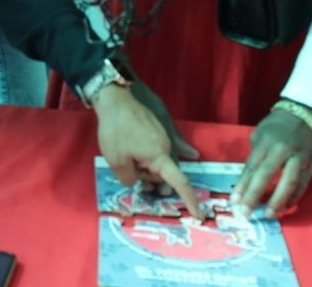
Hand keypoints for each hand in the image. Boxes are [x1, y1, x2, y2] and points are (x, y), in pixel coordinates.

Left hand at [93, 85, 203, 218]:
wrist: (114, 98)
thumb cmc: (115, 130)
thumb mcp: (116, 161)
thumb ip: (129, 177)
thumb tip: (136, 180)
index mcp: (160, 156)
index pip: (179, 182)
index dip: (189, 199)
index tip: (198, 214)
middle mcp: (166, 146)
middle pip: (164, 172)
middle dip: (152, 181)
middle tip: (137, 184)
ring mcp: (161, 135)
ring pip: (159, 160)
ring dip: (147, 168)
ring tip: (129, 164)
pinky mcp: (154, 128)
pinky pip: (159, 147)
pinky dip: (159, 156)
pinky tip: (186, 155)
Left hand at [232, 107, 311, 216]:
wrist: (305, 114)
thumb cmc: (277, 125)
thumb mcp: (260, 134)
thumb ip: (255, 155)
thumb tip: (246, 179)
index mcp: (265, 141)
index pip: (251, 167)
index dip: (243, 186)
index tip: (234, 202)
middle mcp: (281, 150)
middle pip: (266, 175)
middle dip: (255, 196)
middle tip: (246, 213)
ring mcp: (299, 158)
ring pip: (289, 183)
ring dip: (278, 201)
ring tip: (268, 215)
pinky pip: (303, 185)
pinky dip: (294, 198)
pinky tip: (285, 208)